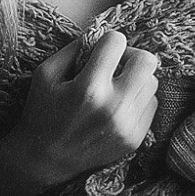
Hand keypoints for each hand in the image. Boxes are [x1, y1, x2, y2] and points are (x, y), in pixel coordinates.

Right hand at [15, 30, 158, 185]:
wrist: (44, 161)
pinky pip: (151, 105)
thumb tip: (99, 35)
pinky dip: (137, 100)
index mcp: (89, 88)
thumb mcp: (45, 73)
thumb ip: (73, 48)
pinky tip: (118, 105)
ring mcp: (127, 126)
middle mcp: (114, 107)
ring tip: (115, 87)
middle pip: (147, 61)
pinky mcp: (135, 139)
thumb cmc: (41, 113)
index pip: (117, 42)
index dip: (107, 41)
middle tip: (116, 65)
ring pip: (152, 83)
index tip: (99, 51)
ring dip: (135, 78)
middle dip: (131, 56)